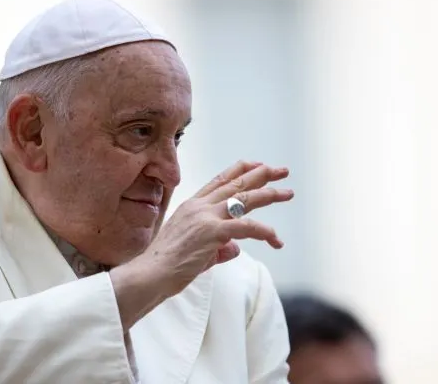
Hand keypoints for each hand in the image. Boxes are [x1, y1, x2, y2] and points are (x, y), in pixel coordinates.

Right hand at [110, 161, 292, 329]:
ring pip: (244, 199)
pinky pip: (247, 228)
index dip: (240, 170)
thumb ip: (218, 247)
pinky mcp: (212, 233)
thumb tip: (236, 249)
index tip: (257, 164)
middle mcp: (199, 206)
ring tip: (287, 193)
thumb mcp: (196, 251)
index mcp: (192, 206)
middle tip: (281, 171)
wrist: (150, 274)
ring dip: (269, 194)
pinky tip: (276, 240)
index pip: (219, 181)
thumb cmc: (167, 266)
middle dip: (261, 175)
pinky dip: (265, 232)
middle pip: (235, 184)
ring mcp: (205, 217)